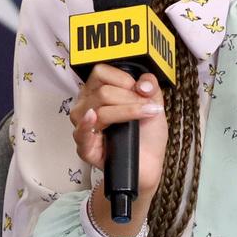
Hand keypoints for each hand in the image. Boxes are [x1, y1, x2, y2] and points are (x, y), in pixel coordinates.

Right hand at [69, 64, 168, 208]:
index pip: (100, 73)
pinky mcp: (85, 147)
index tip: (140, 91)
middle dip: (130, 98)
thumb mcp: (154, 104)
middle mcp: (86, 107)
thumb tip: (143, 83)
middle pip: (102, 91)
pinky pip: (82, 132)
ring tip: (145, 115)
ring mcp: (83, 127)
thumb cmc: (147, 135)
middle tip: (147, 109)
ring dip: (126, 111)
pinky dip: (87, 124)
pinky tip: (93, 118)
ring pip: (99, 109)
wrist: (149, 164)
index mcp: (98, 93)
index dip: (123, 79)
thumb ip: (150, 87)